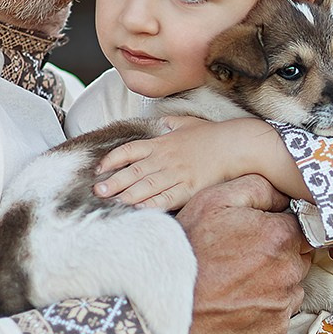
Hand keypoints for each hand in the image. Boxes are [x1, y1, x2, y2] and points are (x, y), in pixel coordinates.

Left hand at [95, 117, 303, 211]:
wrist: (236, 145)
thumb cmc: (213, 135)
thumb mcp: (188, 123)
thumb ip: (171, 122)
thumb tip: (160, 121)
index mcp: (162, 143)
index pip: (129, 150)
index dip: (112, 160)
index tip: (99, 169)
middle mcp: (165, 159)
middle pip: (132, 172)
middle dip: (113, 182)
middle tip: (96, 191)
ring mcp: (176, 174)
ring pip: (144, 187)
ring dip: (125, 196)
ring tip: (109, 203)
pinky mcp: (188, 189)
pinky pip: (164, 200)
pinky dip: (149, 206)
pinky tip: (137, 212)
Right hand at [177, 176, 307, 333]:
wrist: (163, 303)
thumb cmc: (187, 249)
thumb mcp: (215, 200)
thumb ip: (258, 188)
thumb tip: (286, 196)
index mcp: (280, 236)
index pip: (301, 227)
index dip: (279, 228)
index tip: (259, 234)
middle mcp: (288, 272)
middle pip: (298, 258)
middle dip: (278, 255)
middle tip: (243, 257)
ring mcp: (281, 306)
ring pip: (291, 288)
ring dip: (274, 283)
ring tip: (237, 281)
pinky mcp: (273, 333)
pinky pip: (278, 316)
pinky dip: (264, 310)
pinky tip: (237, 302)